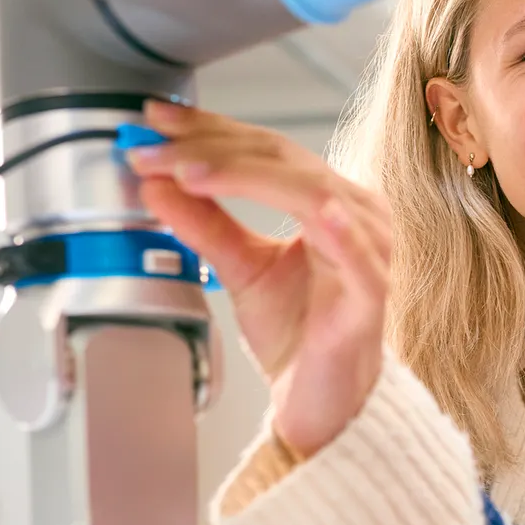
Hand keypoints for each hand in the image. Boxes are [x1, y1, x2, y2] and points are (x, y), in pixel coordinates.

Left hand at [131, 100, 390, 457]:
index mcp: (330, 201)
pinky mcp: (371, 294)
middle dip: (212, 147)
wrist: (322, 403)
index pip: (268, 150)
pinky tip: (314, 211)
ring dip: (245, 176)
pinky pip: (355, 253)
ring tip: (188, 171)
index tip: (156, 121)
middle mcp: (357, 215)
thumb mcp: (240, 268)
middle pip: (283, 160)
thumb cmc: (298, 336)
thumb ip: (204, 224)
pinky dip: (335, 229)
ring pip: (310, 192)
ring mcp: (369, 251)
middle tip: (154, 147)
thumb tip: (154, 183)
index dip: (211, 128)